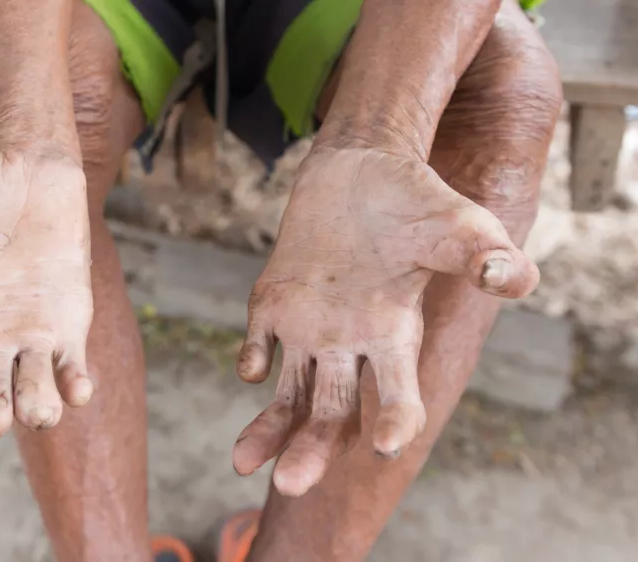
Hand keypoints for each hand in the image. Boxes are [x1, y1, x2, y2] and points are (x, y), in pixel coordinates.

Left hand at [232, 147, 537, 495]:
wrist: (359, 168)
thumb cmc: (417, 199)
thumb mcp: (458, 224)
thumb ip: (484, 253)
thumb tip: (513, 277)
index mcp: (395, 335)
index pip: (396, 395)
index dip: (394, 420)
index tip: (386, 443)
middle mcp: (350, 344)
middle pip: (331, 414)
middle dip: (312, 450)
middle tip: (291, 486)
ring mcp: (308, 327)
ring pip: (288, 394)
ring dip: (270, 431)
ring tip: (243, 465)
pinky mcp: (273, 303)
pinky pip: (257, 345)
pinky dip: (251, 358)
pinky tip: (251, 366)